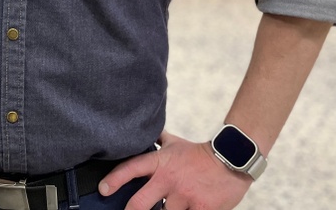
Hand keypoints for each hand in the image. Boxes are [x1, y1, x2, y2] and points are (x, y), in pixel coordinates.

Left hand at [99, 131, 252, 209]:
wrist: (232, 158)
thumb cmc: (199, 153)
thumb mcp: (176, 143)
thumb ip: (159, 140)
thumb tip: (144, 133)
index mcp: (161, 162)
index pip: (131, 168)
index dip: (114, 180)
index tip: (103, 190)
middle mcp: (169, 179)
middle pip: (139, 203)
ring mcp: (185, 196)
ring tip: (165, 208)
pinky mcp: (201, 209)